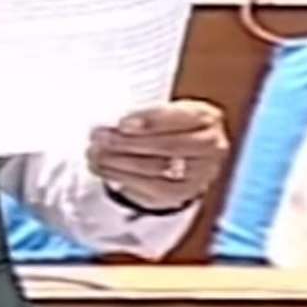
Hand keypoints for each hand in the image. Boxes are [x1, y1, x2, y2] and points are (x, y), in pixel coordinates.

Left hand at [88, 99, 227, 210]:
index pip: (179, 118)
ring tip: (94, 153)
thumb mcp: (164, 112)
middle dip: (128, 142)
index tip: (121, 123)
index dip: (150, 121)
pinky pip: (150, 188)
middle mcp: (211, 147)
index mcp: (207, 118)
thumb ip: (143, 117)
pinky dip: (122, 177)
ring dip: (119, 161)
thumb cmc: (169, 126)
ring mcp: (200, 174)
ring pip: (157, 168)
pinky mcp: (183, 194)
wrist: (186, 156)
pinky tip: (102, 168)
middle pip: (168, 146)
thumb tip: (110, 127)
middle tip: (98, 137)